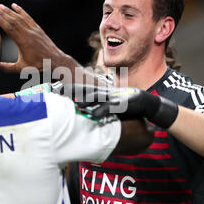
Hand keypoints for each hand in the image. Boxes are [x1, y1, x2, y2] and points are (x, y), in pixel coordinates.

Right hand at [0, 3, 66, 73]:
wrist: (55, 61)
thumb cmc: (39, 65)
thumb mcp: (22, 68)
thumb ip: (8, 67)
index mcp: (24, 43)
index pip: (10, 29)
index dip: (1, 21)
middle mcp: (29, 34)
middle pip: (14, 21)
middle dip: (3, 13)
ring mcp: (34, 30)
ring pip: (20, 18)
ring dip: (10, 11)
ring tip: (0, 6)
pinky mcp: (38, 29)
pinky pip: (28, 18)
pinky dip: (21, 11)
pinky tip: (14, 6)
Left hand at [61, 84, 177, 127]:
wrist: (145, 102)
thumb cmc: (126, 103)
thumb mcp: (109, 104)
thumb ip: (99, 105)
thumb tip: (88, 111)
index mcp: (101, 92)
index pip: (84, 89)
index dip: (71, 88)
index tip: (58, 89)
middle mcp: (105, 93)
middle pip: (87, 90)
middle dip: (74, 91)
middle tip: (61, 92)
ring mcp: (112, 98)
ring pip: (97, 98)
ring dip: (86, 100)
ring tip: (75, 103)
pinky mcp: (121, 105)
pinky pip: (110, 108)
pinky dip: (102, 110)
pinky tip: (95, 115)